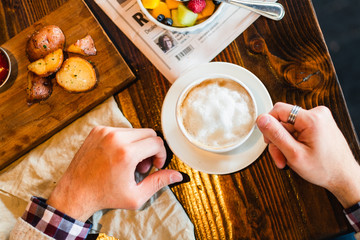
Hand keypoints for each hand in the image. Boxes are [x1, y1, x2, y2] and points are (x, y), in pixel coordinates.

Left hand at [47, 127, 182, 221]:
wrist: (75, 192)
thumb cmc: (104, 196)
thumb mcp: (136, 195)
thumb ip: (159, 182)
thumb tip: (177, 175)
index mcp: (126, 153)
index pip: (157, 142)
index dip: (161, 155)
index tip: (155, 165)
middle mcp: (115, 138)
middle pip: (149, 133)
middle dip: (151, 149)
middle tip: (143, 166)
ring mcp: (104, 132)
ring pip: (135, 131)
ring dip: (138, 145)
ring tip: (129, 163)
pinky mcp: (97, 130)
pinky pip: (121, 131)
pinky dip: (125, 141)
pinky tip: (118, 157)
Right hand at [256, 102, 359, 207]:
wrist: (344, 177)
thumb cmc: (324, 169)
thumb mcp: (294, 154)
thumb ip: (276, 135)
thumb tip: (261, 119)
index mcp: (312, 118)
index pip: (278, 110)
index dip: (269, 126)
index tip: (269, 143)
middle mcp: (317, 113)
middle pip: (283, 121)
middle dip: (278, 141)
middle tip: (280, 158)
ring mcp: (319, 119)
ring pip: (289, 127)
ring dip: (285, 144)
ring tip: (288, 160)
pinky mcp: (319, 124)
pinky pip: (298, 129)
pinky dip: (293, 142)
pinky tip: (296, 154)